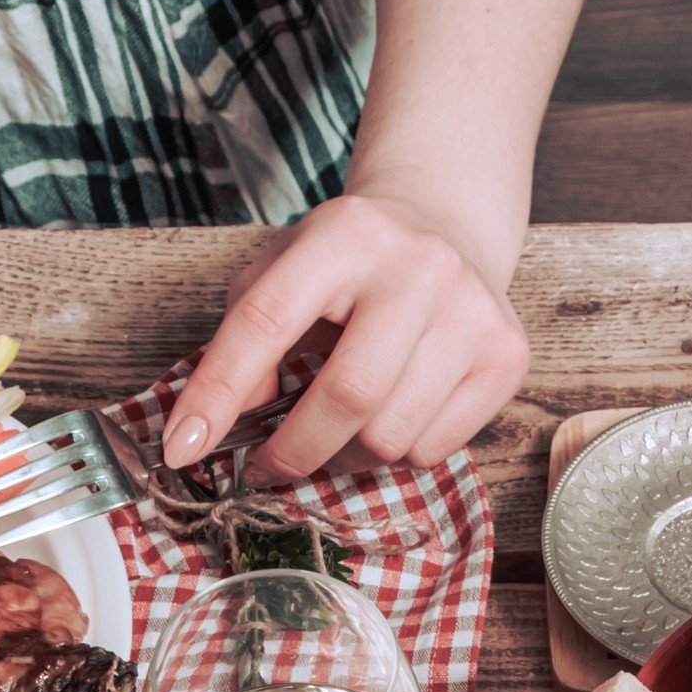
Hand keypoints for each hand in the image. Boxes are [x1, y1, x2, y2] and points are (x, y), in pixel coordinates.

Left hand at [161, 190, 527, 479]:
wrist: (445, 225)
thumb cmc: (350, 261)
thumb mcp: (284, 270)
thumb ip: (244, 337)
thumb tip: (226, 422)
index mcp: (346, 235)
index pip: (267, 320)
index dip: (218, 391)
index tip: (183, 449)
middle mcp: (420, 267)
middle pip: (348, 396)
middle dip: (293, 452)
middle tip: (267, 466)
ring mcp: (474, 311)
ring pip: (393, 436)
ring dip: (346, 457)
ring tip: (334, 435)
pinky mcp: (508, 355)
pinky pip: (435, 449)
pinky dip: (398, 454)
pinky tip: (392, 415)